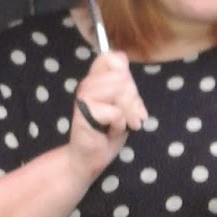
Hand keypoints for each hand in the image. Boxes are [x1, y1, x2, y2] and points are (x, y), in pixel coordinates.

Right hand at [68, 51, 146, 181]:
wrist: (89, 159)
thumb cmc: (107, 133)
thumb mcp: (123, 106)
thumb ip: (126, 87)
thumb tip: (126, 67)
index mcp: (96, 79)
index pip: (113, 57)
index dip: (126, 74)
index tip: (128, 95)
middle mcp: (88, 84)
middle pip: (123, 76)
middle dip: (132, 100)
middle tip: (127, 117)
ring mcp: (84, 97)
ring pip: (121, 91)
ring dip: (127, 113)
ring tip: (120, 124)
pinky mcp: (85, 113)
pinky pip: (116, 113)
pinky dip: (119, 125)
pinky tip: (111, 132)